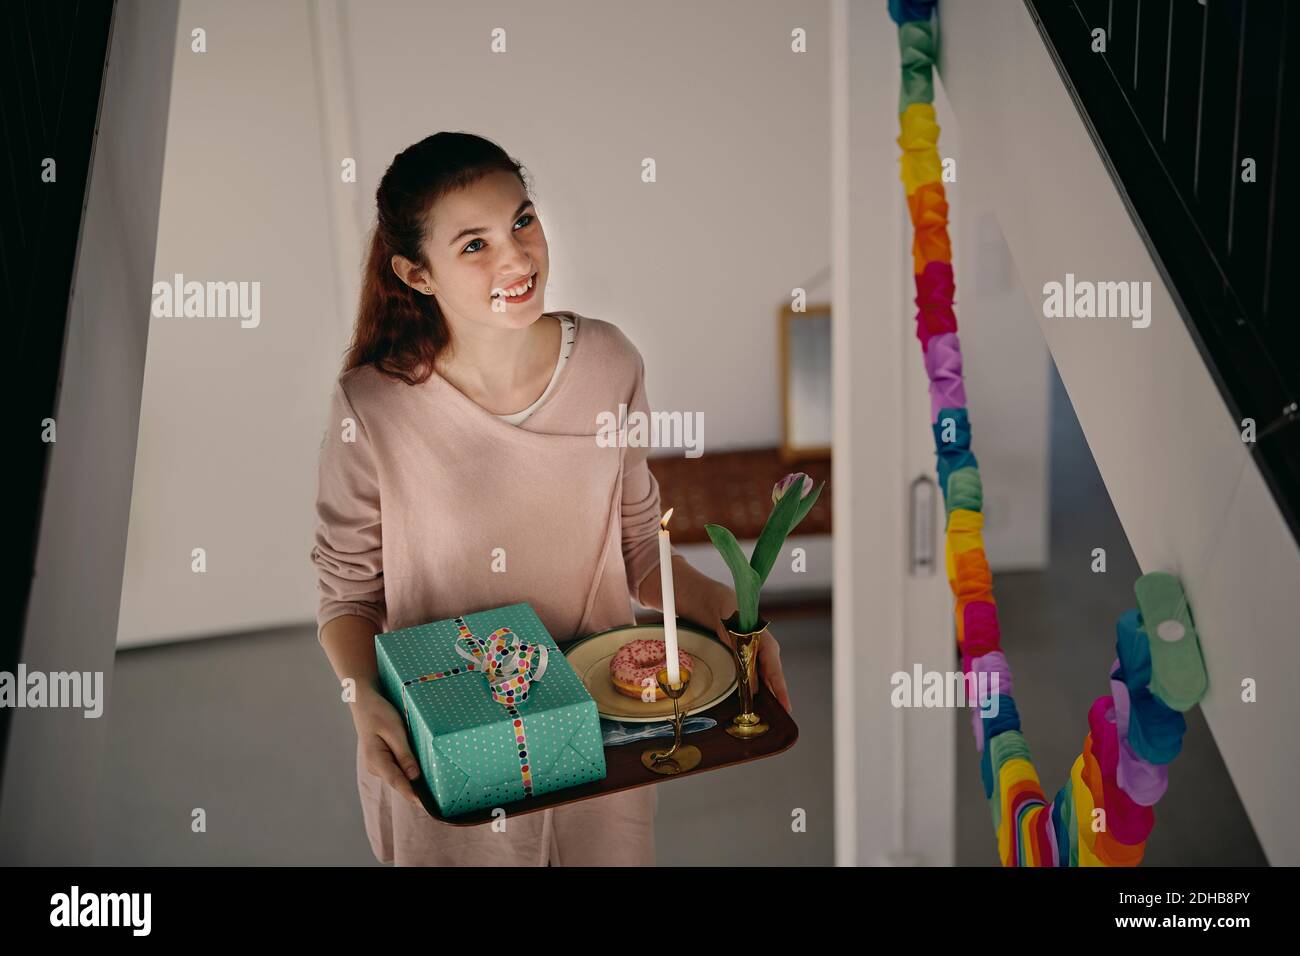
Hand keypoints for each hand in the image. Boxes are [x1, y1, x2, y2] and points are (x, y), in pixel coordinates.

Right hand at [352, 687, 426, 813]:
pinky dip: (409, 776)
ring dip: (413, 786)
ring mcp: (378, 765)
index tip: (425, 807)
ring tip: (432, 798)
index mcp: (376, 760)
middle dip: (416, 794)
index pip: (397, 782)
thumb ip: (404, 755)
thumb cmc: (379, 713)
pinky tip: (422, 781)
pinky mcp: (383, 760)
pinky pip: (398, 771)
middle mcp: (376, 767)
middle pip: (399, 783)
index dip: (412, 795)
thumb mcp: (394, 731)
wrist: (364, 702)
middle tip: (435, 807)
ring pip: (399, 778)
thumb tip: (414, 777)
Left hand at [713, 612, 793, 718]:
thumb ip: (745, 662)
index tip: (786, 707)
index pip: (776, 673)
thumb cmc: (732, 618)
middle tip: (779, 717)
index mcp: (768, 646)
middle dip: (776, 698)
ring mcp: (762, 655)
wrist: (727, 608)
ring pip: (766, 679)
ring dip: (766, 694)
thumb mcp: (735, 639)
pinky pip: (758, 675)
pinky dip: (756, 687)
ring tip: (768, 713)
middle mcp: (769, 652)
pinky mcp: (753, 658)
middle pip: (773, 679)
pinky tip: (754, 699)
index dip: (781, 692)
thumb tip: (753, 687)